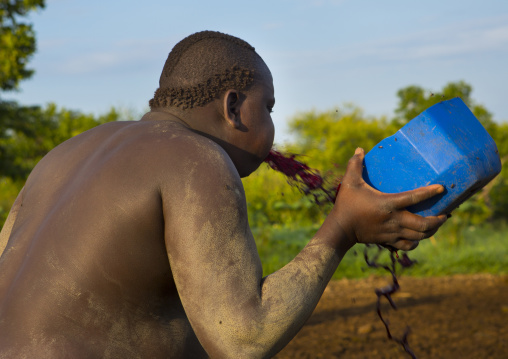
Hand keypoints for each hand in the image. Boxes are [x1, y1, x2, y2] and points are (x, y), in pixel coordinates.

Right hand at [332, 148, 447, 250]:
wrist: (340, 229)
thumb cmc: (346, 204)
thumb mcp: (350, 182)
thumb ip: (355, 165)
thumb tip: (359, 149)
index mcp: (388, 203)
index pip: (414, 198)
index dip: (429, 193)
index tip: (442, 188)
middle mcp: (394, 219)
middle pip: (423, 224)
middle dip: (438, 220)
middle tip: (445, 213)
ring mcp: (392, 232)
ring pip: (419, 236)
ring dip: (431, 231)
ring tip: (437, 224)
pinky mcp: (388, 241)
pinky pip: (408, 245)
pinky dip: (416, 242)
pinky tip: (419, 238)